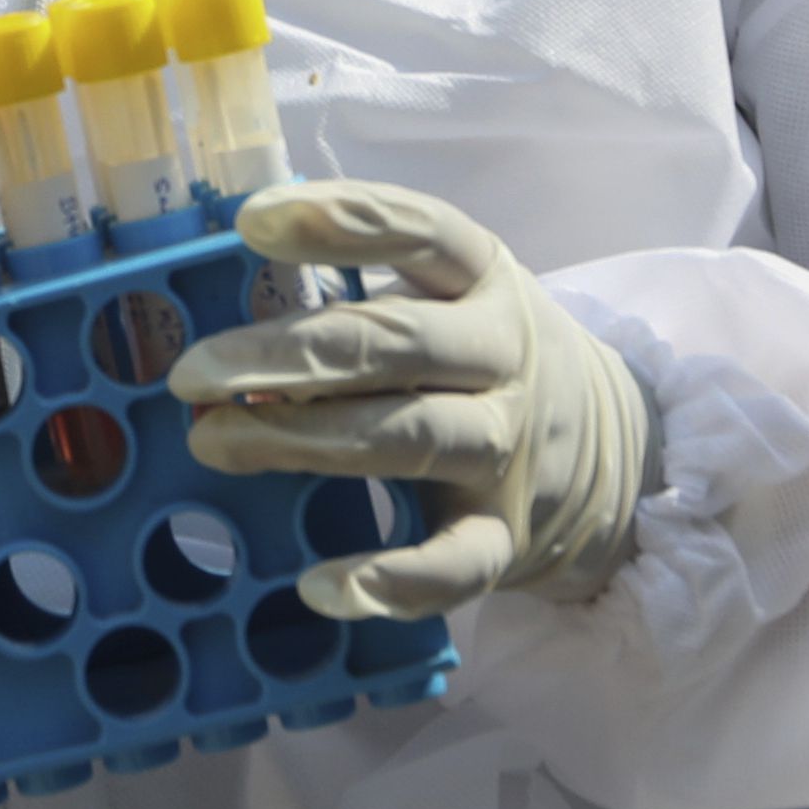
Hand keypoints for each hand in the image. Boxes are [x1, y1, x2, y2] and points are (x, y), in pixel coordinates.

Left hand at [169, 180, 654, 621]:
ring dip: (304, 440)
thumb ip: (355, 293)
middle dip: (285, 355)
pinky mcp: (507, 534)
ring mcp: (508, 447)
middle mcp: (502, 355)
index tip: (251, 222)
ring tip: (212, 441)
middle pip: (394, 343)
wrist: (617, 453)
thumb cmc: (478, 358)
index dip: (341, 221)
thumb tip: (216, 299)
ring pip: (409, 437)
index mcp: (482, 278)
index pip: (421, 231)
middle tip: (191, 372)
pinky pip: (454, 562)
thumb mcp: (448, 299)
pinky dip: (393, 581)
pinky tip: (320, 587)